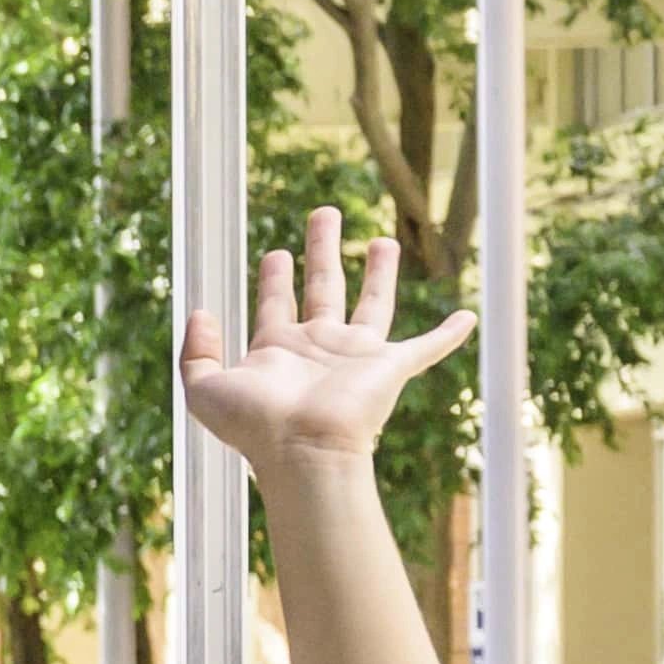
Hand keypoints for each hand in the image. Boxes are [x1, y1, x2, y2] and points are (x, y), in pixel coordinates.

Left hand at [179, 202, 459, 476]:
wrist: (302, 451)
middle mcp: (319, 349)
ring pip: (372, 302)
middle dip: (322, 249)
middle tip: (324, 213)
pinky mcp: (389, 368)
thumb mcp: (204, 389)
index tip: (277, 254)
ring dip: (378, 271)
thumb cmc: (255, 427)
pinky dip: (449, 335)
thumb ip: (197, 351)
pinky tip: (467, 317)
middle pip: (324, 287)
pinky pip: (427, 348)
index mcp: (279, 350)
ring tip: (380, 239)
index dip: (275, 277)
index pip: (277, 302)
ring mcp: (356, 357)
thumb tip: (200, 312)